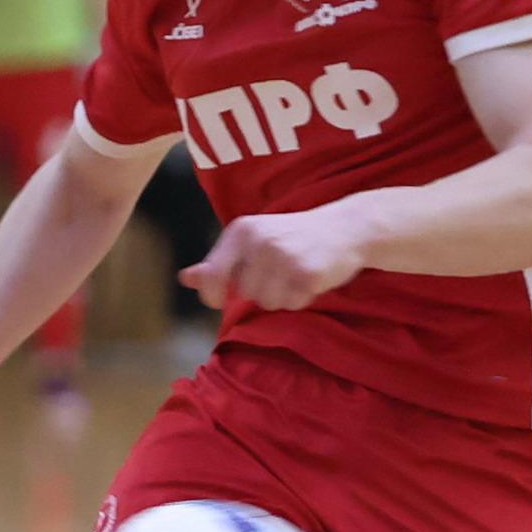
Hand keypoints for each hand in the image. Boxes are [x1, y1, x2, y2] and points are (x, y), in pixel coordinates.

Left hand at [178, 204, 364, 312]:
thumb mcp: (253, 241)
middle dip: (263, 290)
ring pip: (268, 303)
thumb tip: (185, 279)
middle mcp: (260, 242)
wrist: (346, 227)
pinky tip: (311, 278)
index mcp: (242, 231)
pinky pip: (292, 304)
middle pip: (246, 293)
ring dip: (283, 296)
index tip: (218, 300)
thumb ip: (219, 262)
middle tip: (282, 269)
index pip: (212, 275)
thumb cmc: (294, 236)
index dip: (211, 295)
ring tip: (297, 273)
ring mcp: (284, 257)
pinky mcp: (307, 273)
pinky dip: (302, 298)